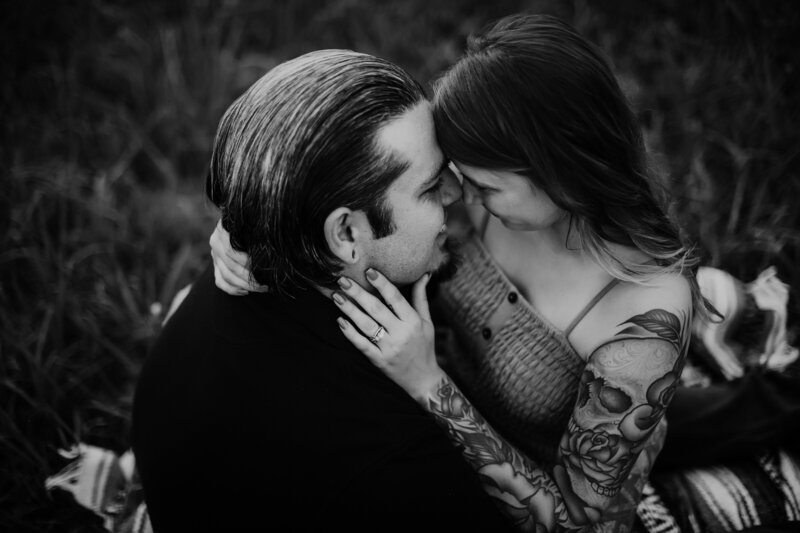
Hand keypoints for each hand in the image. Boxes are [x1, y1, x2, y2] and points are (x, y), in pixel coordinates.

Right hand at [209, 219, 267, 294]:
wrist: (244, 223)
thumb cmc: (254, 222)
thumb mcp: (253, 223)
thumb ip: (257, 231)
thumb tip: (270, 242)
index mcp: (223, 230)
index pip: (231, 251)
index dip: (246, 262)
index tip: (262, 268)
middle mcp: (216, 243)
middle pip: (230, 267)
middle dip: (250, 278)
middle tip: (266, 284)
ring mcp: (215, 255)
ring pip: (226, 277)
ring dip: (245, 286)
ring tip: (262, 288)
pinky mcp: (216, 266)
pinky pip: (220, 282)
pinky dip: (233, 289)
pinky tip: (246, 291)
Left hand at [333, 269, 444, 403]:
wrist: (423, 379)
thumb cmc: (424, 345)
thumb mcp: (427, 321)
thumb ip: (421, 298)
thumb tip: (424, 274)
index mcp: (413, 322)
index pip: (396, 298)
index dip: (382, 284)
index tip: (368, 271)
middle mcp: (401, 334)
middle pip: (376, 310)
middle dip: (358, 293)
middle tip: (343, 280)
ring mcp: (389, 348)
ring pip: (366, 325)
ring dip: (350, 310)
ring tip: (336, 296)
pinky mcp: (379, 360)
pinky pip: (362, 345)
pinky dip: (350, 333)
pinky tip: (340, 321)